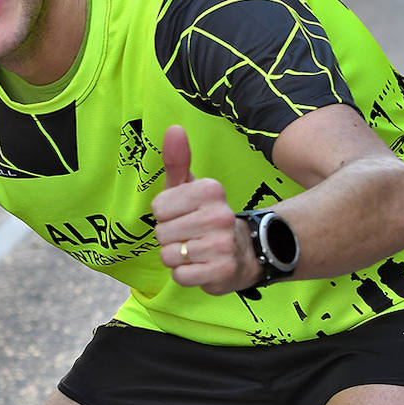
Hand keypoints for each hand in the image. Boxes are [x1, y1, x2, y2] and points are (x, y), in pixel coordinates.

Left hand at [151, 126, 252, 293]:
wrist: (244, 252)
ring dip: (177, 257)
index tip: (183, 215)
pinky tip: (201, 266)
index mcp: (210, 190)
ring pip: (169, 256)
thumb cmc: (204, 216)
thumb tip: (173, 128)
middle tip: (190, 236)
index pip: (159, 208)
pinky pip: (180, 276)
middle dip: (170, 238)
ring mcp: (222, 245)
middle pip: (161, 233)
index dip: (165, 215)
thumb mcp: (191, 187)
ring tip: (195, 250)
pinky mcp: (222, 271)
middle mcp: (219, 216)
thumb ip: (177, 160)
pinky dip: (185, 275)